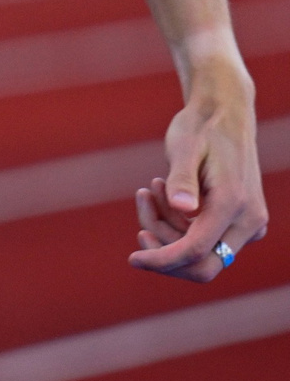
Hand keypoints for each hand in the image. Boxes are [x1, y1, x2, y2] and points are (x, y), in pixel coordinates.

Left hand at [130, 78, 268, 282]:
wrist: (224, 114)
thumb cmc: (200, 128)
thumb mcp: (183, 146)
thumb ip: (183, 179)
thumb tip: (183, 209)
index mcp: (234, 204)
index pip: (196, 251)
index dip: (162, 260)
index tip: (132, 259)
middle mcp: (249, 221)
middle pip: (203, 265)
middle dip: (165, 251)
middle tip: (140, 225)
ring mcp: (248, 224)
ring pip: (199, 251)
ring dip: (167, 229)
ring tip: (149, 190)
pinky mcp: (239, 222)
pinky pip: (204, 238)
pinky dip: (177, 224)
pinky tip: (160, 192)